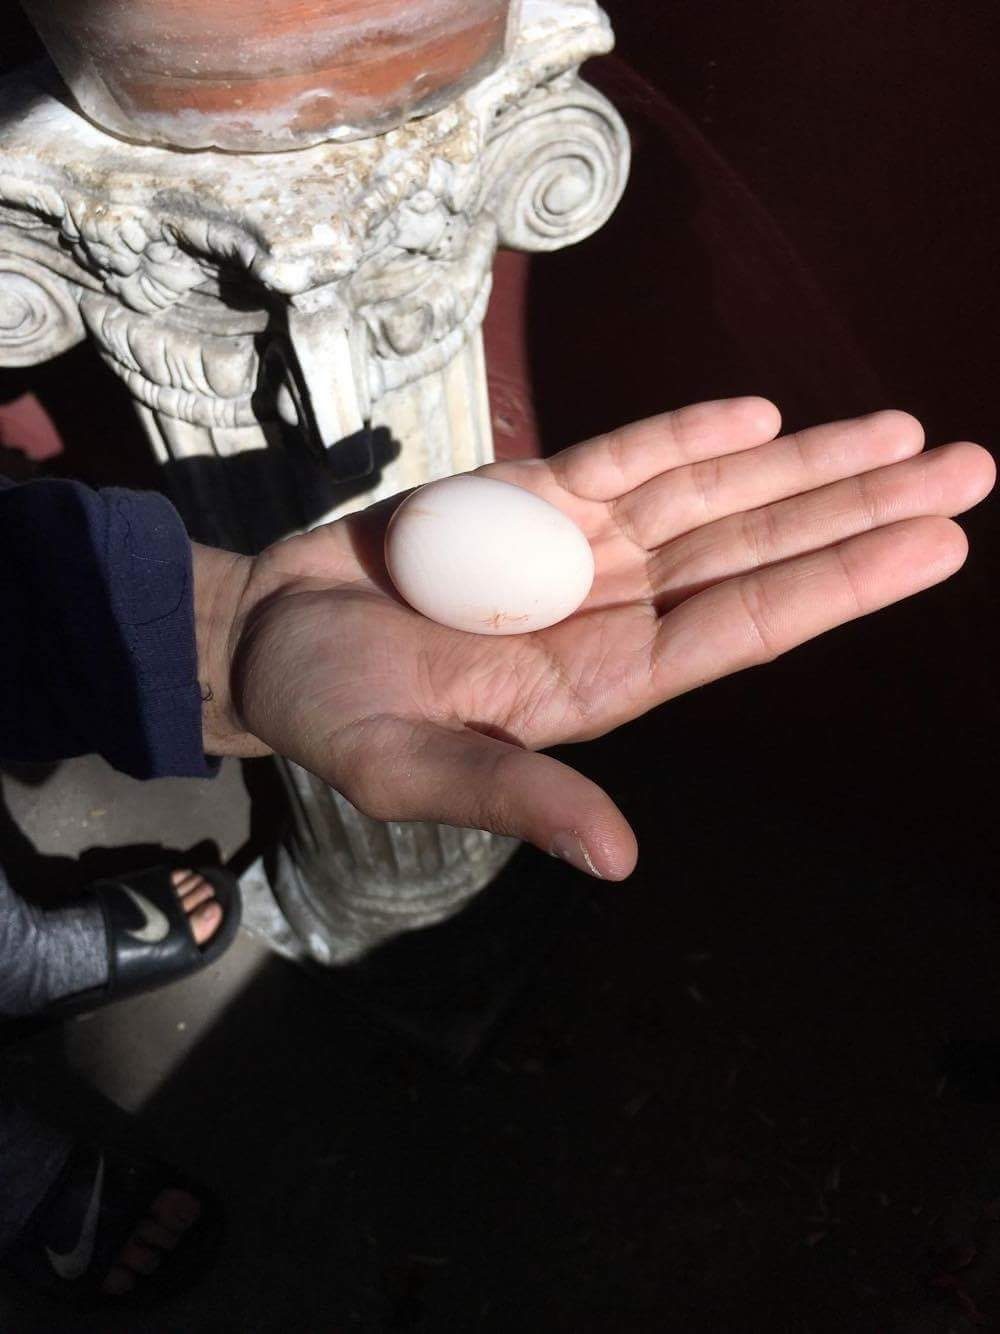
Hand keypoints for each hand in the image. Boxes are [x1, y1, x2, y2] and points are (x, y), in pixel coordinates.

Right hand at [194, 398, 993, 878]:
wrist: (271, 638)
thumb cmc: (332, 712)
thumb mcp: (409, 770)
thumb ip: (513, 797)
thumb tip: (618, 859)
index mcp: (603, 680)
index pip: (747, 626)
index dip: (842, 581)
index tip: (938, 541)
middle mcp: (614, 610)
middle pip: (759, 550)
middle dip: (861, 508)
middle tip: (971, 467)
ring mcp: (578, 549)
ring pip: (713, 496)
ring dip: (809, 462)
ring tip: (906, 428)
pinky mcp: (529, 498)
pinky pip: (625, 456)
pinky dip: (690, 432)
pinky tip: (763, 418)